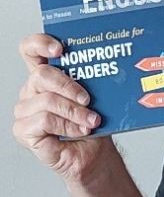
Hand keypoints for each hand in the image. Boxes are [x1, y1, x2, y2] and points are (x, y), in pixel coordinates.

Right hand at [13, 34, 110, 183]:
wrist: (93, 153)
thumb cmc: (91, 122)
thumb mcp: (94, 96)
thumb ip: (90, 79)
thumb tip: (107, 63)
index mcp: (46, 77)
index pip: (30, 50)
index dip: (40, 43)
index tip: (60, 49)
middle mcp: (31, 91)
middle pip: (41, 75)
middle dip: (69, 85)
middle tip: (88, 98)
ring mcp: (25, 111)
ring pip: (47, 101)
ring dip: (75, 111)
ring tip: (92, 120)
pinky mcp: (24, 131)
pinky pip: (44, 121)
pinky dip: (68, 125)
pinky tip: (80, 130)